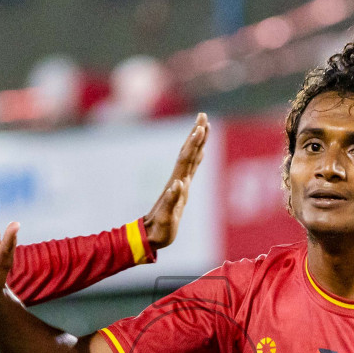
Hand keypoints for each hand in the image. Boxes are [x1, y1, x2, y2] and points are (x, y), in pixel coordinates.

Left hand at [141, 113, 209, 249]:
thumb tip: (177, 184)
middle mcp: (179, 181)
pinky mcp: (181, 191)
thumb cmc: (159, 230)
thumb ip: (171, 202)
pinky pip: (191, 169)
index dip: (194, 144)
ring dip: (198, 142)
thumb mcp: (166, 219)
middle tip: (203, 115)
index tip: (201, 127)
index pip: (186, 160)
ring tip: (204, 126)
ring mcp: (180, 185)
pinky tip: (200, 152)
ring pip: (190, 158)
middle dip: (197, 134)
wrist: (149, 236)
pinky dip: (197, 157)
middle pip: (189, 153)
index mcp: (177, 185)